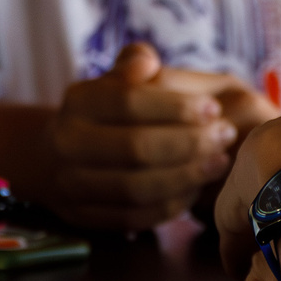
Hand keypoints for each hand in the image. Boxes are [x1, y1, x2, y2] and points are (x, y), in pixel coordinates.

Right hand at [38, 44, 270, 231]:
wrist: (55, 157)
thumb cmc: (103, 111)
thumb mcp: (113, 79)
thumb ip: (134, 63)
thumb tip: (147, 62)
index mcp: (78, 102)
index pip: (129, 102)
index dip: (175, 107)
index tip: (213, 108)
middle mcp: (67, 144)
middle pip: (135, 148)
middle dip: (189, 143)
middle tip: (225, 136)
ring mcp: (72, 185)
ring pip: (136, 188)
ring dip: (185, 177)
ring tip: (218, 163)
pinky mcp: (86, 217)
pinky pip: (134, 217)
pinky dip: (169, 205)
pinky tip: (195, 189)